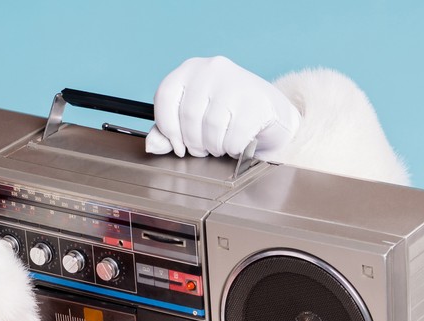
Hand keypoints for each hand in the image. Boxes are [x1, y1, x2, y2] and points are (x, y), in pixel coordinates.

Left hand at [145, 56, 299, 160]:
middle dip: (194, 142)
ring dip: (214, 147)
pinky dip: (232, 149)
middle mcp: (211, 69)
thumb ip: (170, 130)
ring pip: (210, 129)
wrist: (271, 111)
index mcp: (190, 69)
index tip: (177, 146)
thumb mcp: (195, 118)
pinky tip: (237, 143)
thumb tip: (152, 145)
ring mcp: (234, 83)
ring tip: (221, 145)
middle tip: (204, 148)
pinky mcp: (255, 102)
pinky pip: (233, 138)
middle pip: (188, 117)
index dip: (167, 128)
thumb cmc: (229, 114)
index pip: (165, 97)